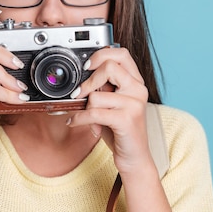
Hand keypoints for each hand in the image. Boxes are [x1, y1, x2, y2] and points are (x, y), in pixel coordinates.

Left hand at [67, 47, 152, 174]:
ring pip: (97, 95)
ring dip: (84, 108)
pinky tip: (75, 122)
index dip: (101, 54)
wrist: (135, 158)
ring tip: (83, 116)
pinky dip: (79, 118)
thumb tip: (79, 79)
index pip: (121, 53)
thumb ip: (102, 88)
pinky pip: (94, 112)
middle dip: (88, 81)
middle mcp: (138, 89)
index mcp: (135, 81)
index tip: (86, 66)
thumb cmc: (120, 130)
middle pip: (109, 67)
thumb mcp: (111, 104)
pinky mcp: (127, 119)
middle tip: (79, 93)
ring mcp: (135, 103)